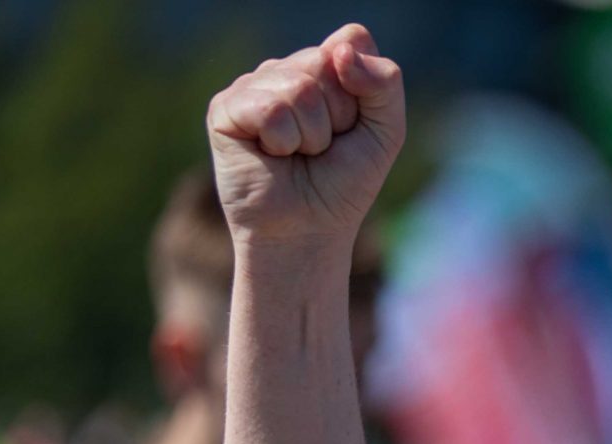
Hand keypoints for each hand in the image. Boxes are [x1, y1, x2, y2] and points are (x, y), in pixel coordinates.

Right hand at [207, 23, 405, 249]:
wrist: (308, 231)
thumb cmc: (344, 184)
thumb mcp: (385, 131)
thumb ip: (384, 82)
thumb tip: (341, 49)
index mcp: (321, 68)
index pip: (351, 44)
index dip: (362, 91)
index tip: (351, 127)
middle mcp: (284, 71)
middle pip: (325, 63)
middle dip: (337, 116)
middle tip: (322, 148)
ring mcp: (252, 87)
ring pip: (299, 87)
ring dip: (312, 134)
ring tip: (298, 155)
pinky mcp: (225, 109)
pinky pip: (269, 107)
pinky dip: (283, 140)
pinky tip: (273, 155)